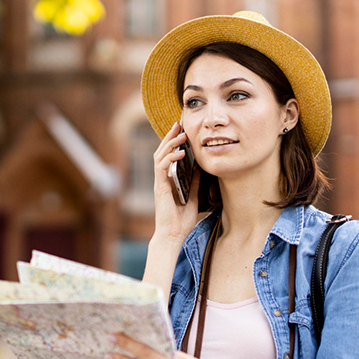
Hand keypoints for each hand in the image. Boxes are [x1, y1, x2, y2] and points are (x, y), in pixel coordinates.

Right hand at [152, 122, 199, 241]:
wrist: (173, 235)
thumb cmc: (181, 220)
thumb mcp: (193, 197)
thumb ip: (194, 183)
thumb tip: (199, 169)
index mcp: (168, 180)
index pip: (168, 156)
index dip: (174, 143)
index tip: (182, 131)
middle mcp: (162, 179)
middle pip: (162, 152)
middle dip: (170, 137)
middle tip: (179, 124)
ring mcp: (159, 183)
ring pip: (160, 156)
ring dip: (170, 143)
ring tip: (180, 134)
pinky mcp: (160, 187)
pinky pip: (162, 168)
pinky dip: (171, 158)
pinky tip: (181, 152)